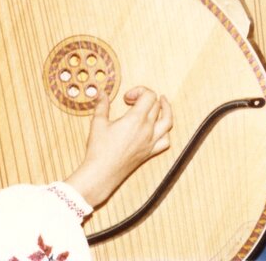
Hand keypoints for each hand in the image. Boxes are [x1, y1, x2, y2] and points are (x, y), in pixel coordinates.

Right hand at [65, 86, 172, 206]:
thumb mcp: (98, 123)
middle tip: (132, 102)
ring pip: (168, 121)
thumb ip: (102, 105)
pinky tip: (159, 129)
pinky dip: (165, 132)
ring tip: (162, 103)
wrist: (102, 173)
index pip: (149, 96)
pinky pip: (166, 141)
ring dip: (166, 110)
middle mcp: (147, 129)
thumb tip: (102, 93)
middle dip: (145, 98)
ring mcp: (151, 141)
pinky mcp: (150, 152)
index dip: (140, 91)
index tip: (127, 98)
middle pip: (156, 106)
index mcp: (136, 119)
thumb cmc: (99, 149)